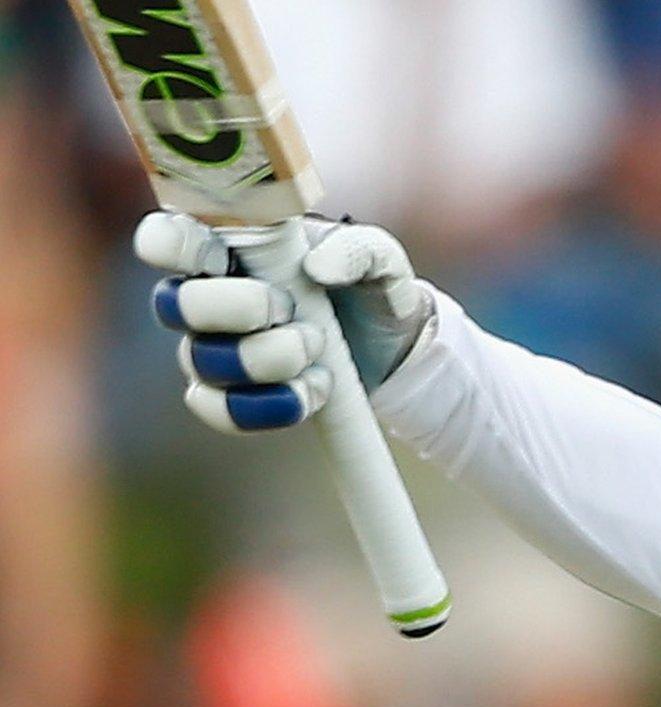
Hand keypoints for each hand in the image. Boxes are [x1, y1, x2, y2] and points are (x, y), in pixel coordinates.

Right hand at [134, 213, 433, 433]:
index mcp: (227, 247)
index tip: (219, 257)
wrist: (393, 348)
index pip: (163, 238)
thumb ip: (357, 250)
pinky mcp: (233, 396)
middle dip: (235, 307)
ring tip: (316, 345)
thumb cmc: (369, 288)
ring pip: (201, 360)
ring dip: (265, 357)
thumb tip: (317, 267)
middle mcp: (206, 296)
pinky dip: (271, 404)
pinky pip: (221, 411)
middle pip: (174, 304)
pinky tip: (316, 387)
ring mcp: (213, 349)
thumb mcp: (379, 258)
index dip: (170, 244)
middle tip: (288, 307)